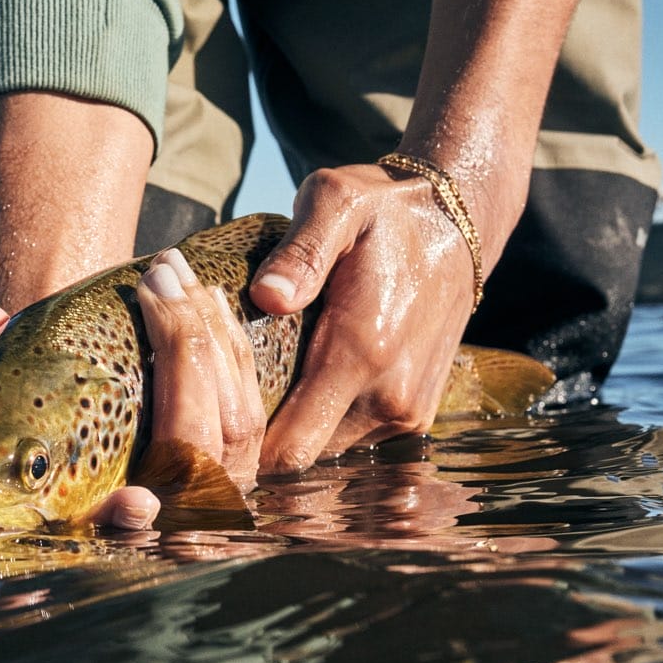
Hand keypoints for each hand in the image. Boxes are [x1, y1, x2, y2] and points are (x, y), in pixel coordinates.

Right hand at [0, 245, 263, 533]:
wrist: (92, 453)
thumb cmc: (38, 439)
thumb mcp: (4, 406)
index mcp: (105, 526)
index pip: (126, 535)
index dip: (131, 522)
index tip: (137, 504)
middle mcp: (170, 519)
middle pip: (198, 449)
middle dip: (182, 354)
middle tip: (156, 279)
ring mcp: (214, 495)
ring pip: (235, 425)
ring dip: (209, 340)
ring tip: (179, 275)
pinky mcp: (242, 462)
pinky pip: (252, 408)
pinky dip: (234, 352)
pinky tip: (214, 303)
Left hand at [248, 162, 478, 471]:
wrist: (459, 221)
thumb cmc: (385, 209)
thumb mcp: (337, 203)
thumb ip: (302, 251)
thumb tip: (266, 296)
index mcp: (363, 353)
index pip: (288, 447)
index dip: (238, 448)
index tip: (202, 425)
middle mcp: (390, 398)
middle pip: (299, 459)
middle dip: (255, 442)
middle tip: (218, 403)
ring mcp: (407, 413)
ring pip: (325, 454)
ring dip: (290, 432)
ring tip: (255, 391)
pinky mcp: (415, 414)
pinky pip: (353, 441)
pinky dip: (321, 425)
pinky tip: (296, 389)